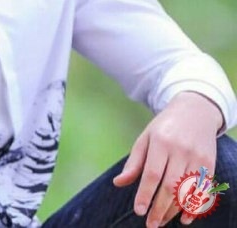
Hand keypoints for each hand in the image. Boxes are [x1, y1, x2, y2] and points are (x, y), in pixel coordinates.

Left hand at [112, 92, 223, 226]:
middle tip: (150, 224)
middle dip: (159, 209)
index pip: (152, 174)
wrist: (195, 111)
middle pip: (170, 186)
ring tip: (161, 222)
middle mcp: (180, 150)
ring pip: (186, 191)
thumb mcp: (144, 138)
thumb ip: (134, 162)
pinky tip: (184, 218)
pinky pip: (203, 190)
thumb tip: (118, 183)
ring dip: (174, 210)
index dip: (145, 194)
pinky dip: (194, 206)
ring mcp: (197, 157)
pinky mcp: (210, 164)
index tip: (139, 211)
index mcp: (160, 142)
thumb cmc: (164, 128)